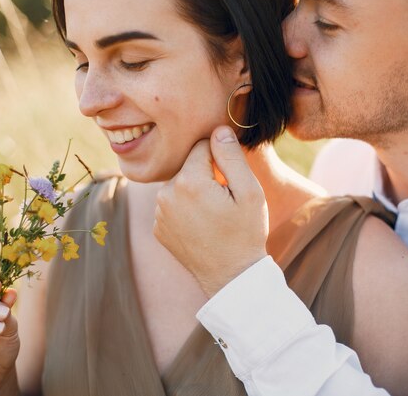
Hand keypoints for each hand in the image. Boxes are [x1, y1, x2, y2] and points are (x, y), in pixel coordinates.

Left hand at [154, 126, 268, 295]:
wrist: (231, 277)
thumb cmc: (245, 233)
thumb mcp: (250, 192)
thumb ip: (232, 156)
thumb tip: (218, 129)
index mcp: (189, 181)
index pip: (202, 146)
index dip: (221, 158)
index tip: (231, 178)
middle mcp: (166, 194)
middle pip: (188, 165)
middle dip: (206, 174)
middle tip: (225, 199)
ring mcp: (159, 213)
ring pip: (179, 184)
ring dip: (194, 190)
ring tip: (214, 214)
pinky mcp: (157, 228)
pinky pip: (172, 205)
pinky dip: (185, 208)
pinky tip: (202, 225)